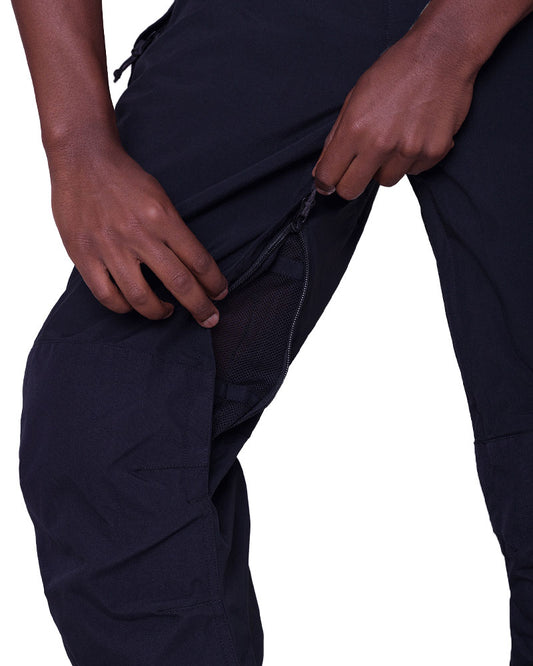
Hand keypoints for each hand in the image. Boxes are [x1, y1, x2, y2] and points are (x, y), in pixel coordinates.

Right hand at [48, 141, 227, 325]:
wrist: (82, 157)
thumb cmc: (125, 178)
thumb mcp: (160, 197)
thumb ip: (174, 230)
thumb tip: (192, 265)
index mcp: (162, 217)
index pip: (198, 260)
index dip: (214, 283)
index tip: (221, 294)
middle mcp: (138, 234)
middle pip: (179, 283)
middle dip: (200, 307)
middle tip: (210, 319)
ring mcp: (110, 247)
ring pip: (141, 297)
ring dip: (160, 312)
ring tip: (167, 311)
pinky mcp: (84, 255)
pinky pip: (107, 295)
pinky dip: (123, 307)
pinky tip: (132, 305)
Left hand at [312, 30, 476, 198]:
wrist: (442, 52)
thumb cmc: (397, 70)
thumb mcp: (355, 97)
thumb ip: (336, 138)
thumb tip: (321, 171)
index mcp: (355, 129)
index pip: (328, 177)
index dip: (325, 182)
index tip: (328, 182)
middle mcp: (380, 144)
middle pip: (351, 190)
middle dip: (350, 183)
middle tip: (358, 167)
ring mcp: (408, 150)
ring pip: (386, 181)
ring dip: (385, 167)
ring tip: (394, 139)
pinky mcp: (433, 152)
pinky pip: (414, 172)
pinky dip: (412, 159)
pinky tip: (415, 134)